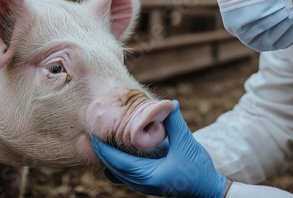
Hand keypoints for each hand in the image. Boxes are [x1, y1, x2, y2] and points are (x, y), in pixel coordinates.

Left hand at [91, 100, 226, 197]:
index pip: (117, 161)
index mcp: (148, 175)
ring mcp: (144, 186)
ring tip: (97, 143)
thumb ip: (175, 123)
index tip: (90, 135)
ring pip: (117, 173)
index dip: (102, 149)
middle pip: (112, 168)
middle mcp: (142, 183)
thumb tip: (170, 104)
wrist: (208, 191)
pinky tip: (117, 151)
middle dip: (99, 153)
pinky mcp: (147, 184)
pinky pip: (125, 175)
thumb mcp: (186, 144)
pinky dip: (117, 163)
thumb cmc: (198, 169)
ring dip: (107, 158)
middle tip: (84, 139)